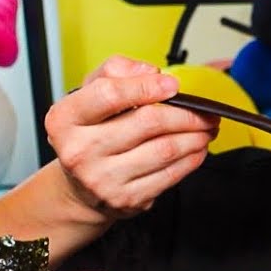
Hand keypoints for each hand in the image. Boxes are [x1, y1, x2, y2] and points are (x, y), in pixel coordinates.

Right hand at [44, 55, 219, 219]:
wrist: (81, 188)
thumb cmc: (90, 134)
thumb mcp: (89, 95)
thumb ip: (115, 72)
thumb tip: (150, 71)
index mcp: (65, 119)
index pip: (110, 94)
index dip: (147, 86)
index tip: (173, 85)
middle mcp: (79, 151)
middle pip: (147, 122)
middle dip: (186, 114)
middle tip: (205, 111)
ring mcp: (102, 179)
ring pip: (164, 149)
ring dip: (195, 136)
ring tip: (206, 128)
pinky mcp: (125, 199)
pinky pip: (170, 175)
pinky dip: (191, 159)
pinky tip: (196, 149)